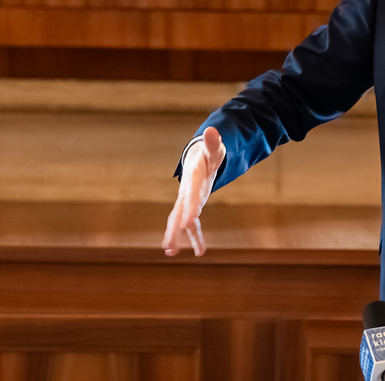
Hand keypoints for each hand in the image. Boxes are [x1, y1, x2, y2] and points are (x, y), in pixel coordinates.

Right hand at [162, 127, 225, 256]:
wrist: (198, 157)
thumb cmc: (209, 152)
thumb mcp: (215, 148)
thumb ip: (213, 141)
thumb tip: (211, 130)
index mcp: (194, 178)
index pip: (192, 194)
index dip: (190, 208)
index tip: (189, 223)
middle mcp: (186, 191)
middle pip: (178, 212)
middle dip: (174, 229)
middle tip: (169, 246)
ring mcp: (187, 200)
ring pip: (179, 220)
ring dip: (176, 237)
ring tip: (171, 253)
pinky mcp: (191, 207)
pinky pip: (190, 224)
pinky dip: (194, 238)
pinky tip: (199, 252)